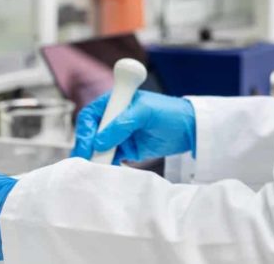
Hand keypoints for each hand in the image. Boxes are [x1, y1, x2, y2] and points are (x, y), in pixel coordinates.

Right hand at [71, 91, 195, 163]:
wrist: (190, 130)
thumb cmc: (170, 112)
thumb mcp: (146, 112)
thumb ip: (123, 124)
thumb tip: (99, 141)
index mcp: (115, 102)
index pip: (91, 115)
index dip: (85, 129)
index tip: (87, 144)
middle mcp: (113, 118)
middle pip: (90, 132)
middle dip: (85, 146)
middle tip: (84, 160)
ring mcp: (118, 135)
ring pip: (98, 147)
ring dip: (93, 157)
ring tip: (91, 169)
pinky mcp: (126, 149)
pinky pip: (110, 157)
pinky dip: (105, 164)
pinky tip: (103, 171)